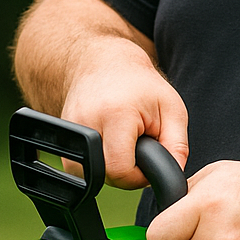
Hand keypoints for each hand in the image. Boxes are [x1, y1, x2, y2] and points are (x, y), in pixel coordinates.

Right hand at [61, 35, 188, 188]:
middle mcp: (86, 122)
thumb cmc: (141, 85)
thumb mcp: (172, 110)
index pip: (120, 170)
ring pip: (89, 174)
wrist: (104, 63)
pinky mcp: (62, 134)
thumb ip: (177, 146)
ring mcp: (70, 128)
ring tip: (122, 144)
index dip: (138, 176)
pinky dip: (96, 163)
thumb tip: (174, 176)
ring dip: (109, 169)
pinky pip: (78, 166)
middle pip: (104, 176)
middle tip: (137, 149)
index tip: (148, 160)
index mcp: (116, 115)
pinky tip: (107, 143)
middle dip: (125, 172)